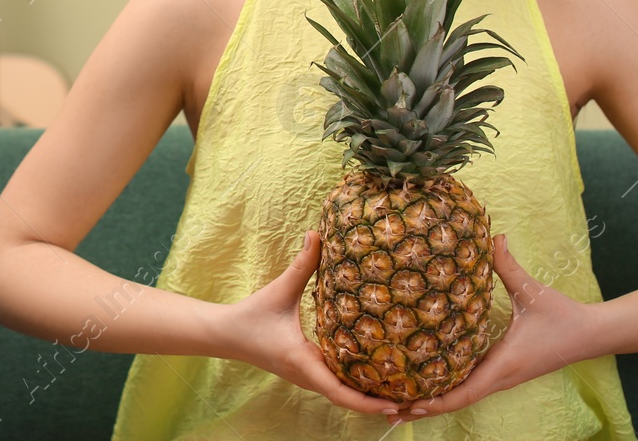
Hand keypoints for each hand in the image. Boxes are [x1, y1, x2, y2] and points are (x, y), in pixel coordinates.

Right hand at [224, 229, 410, 416]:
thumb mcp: (279, 290)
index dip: (368, 402)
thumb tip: (317, 233)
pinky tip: (372, 373)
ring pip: (342, 394)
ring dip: (368, 395)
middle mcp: (307, 377)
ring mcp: (306, 377)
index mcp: (303, 362)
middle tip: (412, 397)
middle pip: (348, 399)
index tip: (395, 403)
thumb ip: (301, 265)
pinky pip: (335, 384)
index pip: (341, 393)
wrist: (225, 335)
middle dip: (378, 402)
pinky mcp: (305, 372)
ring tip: (400, 388)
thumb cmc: (251, 316)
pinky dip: (355, 386)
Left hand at [383, 233, 599, 425]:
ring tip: (403, 401)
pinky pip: (474, 386)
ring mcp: (504, 377)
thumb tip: (495, 236)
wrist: (591, 335)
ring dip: (436, 401)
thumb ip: (508, 266)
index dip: (437, 401)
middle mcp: (501, 377)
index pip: (466, 392)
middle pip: (457, 401)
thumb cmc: (562, 315)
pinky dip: (451, 390)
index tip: (411, 404)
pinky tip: (433, 383)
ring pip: (465, 396)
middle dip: (425, 407)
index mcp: (504, 363)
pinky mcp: (506, 372)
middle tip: (390, 407)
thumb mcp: (532, 291)